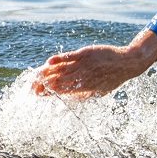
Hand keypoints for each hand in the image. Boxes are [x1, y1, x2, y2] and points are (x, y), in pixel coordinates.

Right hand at [32, 30, 156, 98]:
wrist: (127, 63)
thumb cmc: (112, 78)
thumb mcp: (98, 92)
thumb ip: (80, 96)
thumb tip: (65, 103)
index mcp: (83, 89)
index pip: (60, 92)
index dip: (46, 93)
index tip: (35, 94)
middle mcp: (81, 78)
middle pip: (57, 81)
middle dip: (41, 84)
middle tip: (29, 86)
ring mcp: (83, 65)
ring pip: (61, 70)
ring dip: (46, 73)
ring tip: (34, 75)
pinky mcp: (86, 54)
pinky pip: (69, 57)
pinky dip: (59, 59)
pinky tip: (48, 62)